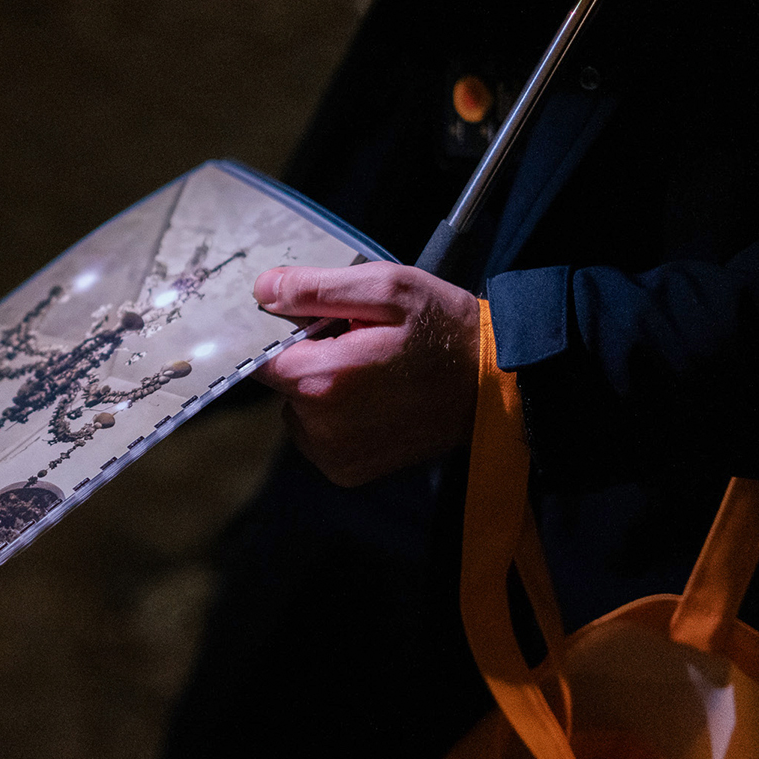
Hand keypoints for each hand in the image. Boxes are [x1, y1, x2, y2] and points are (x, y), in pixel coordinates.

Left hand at [252, 262, 479, 485]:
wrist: (496, 387)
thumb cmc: (445, 331)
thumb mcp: (387, 288)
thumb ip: (316, 289)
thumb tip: (263, 289)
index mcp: (322, 379)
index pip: (261, 354)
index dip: (285, 333)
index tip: (318, 325)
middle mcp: (320, 426)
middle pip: (282, 381)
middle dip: (311, 358)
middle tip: (359, 344)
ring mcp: (333, 455)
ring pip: (298, 409)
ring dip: (323, 389)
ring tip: (372, 373)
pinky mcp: (346, 471)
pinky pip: (317, 435)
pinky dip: (335, 417)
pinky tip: (374, 401)